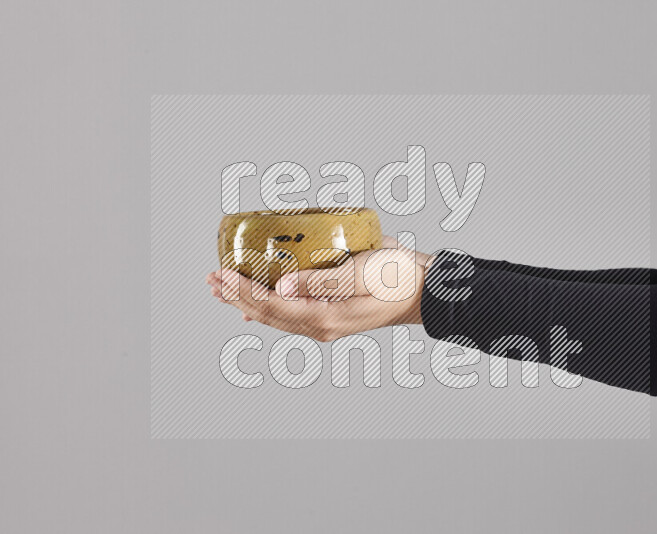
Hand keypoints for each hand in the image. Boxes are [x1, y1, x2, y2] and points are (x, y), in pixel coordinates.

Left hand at [205, 236, 430, 341]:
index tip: (222, 273)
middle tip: (211, 278)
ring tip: (221, 287)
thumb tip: (283, 287)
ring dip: (245, 300)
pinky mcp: (328, 314)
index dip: (243, 290)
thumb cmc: (398, 277)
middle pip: (266, 314)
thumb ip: (323, 280)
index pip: (272, 305)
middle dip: (235, 296)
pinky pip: (288, 313)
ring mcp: (323, 323)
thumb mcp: (363, 273)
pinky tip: (252, 304)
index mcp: (326, 316)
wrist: (422, 290)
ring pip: (274, 315)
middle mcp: (320, 325)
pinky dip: (266, 305)